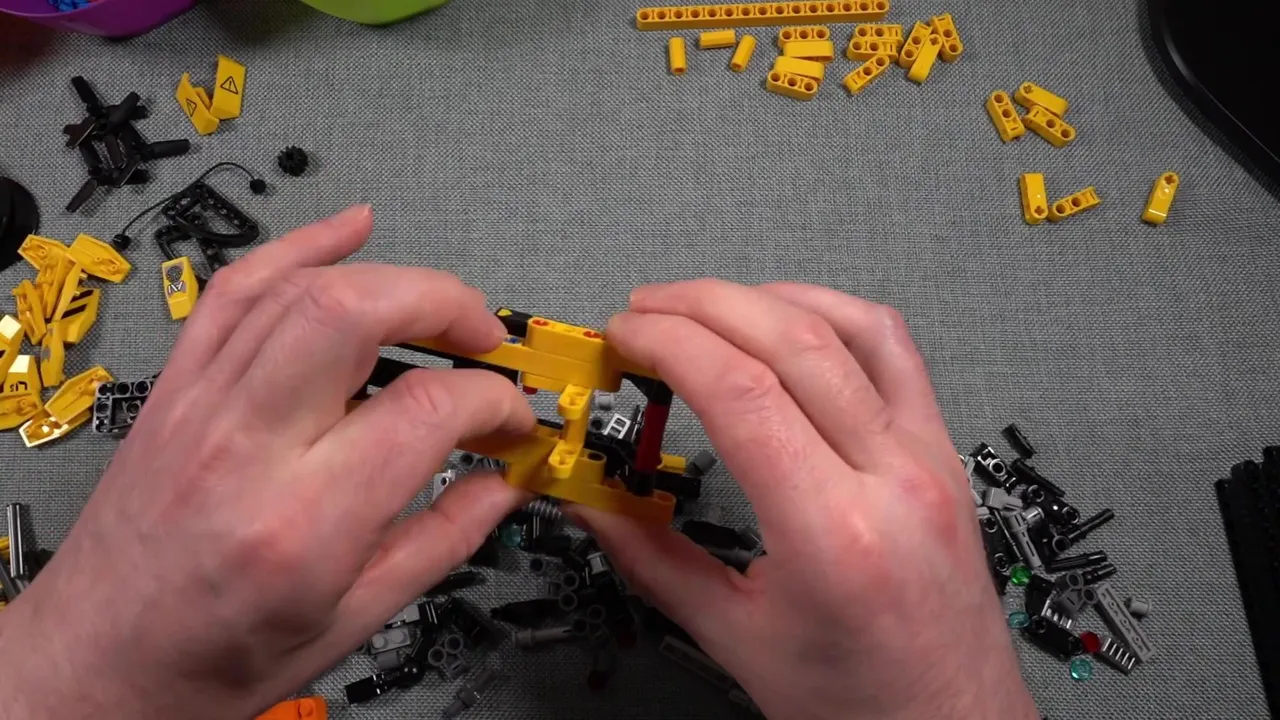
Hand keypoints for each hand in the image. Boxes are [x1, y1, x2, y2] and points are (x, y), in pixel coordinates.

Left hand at [0, 206, 534, 719]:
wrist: (99, 666)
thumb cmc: (213, 659)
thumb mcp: (354, 619)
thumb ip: (444, 537)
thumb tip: (507, 481)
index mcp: (302, 523)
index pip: (423, 411)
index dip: (491, 401)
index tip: (511, 417)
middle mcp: (245, 448)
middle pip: (353, 313)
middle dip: (443, 304)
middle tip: (486, 339)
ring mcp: (200, 405)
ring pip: (298, 288)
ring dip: (388, 277)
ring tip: (441, 307)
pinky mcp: (176, 388)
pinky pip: (235, 289)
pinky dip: (299, 245)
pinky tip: (350, 227)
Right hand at [577, 280, 1037, 719]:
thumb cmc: (863, 704)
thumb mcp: (736, 639)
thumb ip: (651, 560)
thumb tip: (589, 500)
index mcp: (836, 536)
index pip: (744, 392)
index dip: (669, 344)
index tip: (623, 336)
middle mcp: (895, 481)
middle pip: (791, 341)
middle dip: (699, 306)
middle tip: (640, 313)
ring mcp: (930, 458)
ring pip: (850, 327)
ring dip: (762, 297)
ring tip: (700, 304)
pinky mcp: (942, 453)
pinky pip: (894, 350)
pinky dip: (831, 312)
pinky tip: (785, 316)